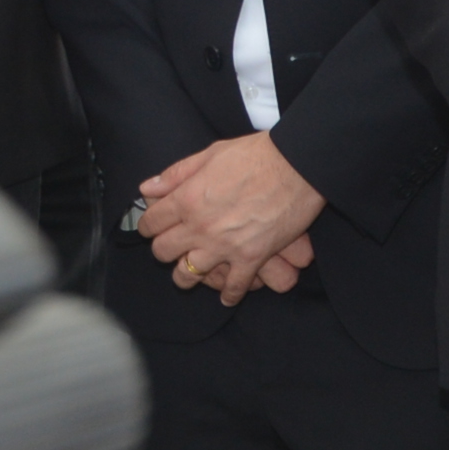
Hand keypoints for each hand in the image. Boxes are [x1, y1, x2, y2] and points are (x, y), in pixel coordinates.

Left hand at [139, 134, 328, 304]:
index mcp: (187, 199)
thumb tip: (147, 186)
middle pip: (162, 251)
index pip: (150, 223)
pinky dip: (229, 294)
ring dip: (188, 274)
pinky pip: (233, 287)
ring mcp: (224, 246)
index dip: (150, 224)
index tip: (156, 225)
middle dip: (165, 248)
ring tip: (194, 271)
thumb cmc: (259, 154)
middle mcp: (199, 227)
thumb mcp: (213, 153)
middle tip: (176, 244)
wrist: (301, 165)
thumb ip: (177, 172)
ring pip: (187, 275)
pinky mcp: (251, 258)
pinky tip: (228, 296)